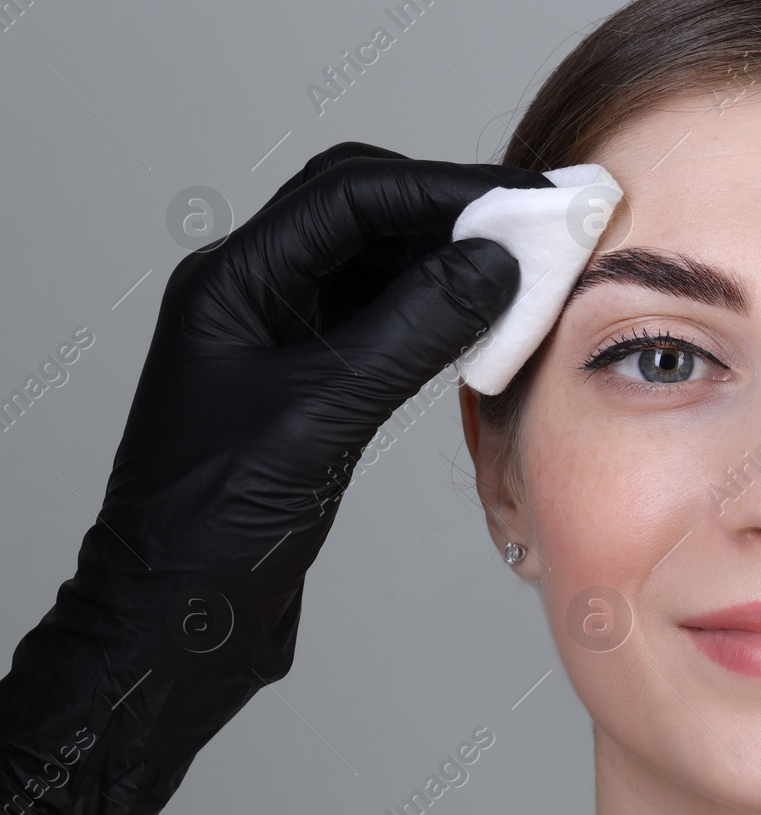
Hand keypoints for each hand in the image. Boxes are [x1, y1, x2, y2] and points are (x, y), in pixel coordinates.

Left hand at [0, 142, 546, 814]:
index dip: (446, 189)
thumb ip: (410, 330)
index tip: (526, 203)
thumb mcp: (322, 416)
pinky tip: (482, 327)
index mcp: (232, 284)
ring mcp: (277, 339)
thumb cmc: (209, 532)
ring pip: (374, 265)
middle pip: (361, 213)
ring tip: (522, 272)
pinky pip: (380, 321)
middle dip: (449, 211)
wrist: (173, 625)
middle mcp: (251, 297)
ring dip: (446, 262)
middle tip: (534, 225)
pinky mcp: (305, 384)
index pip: (350, 195)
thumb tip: (491, 263)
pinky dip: (436, 314)